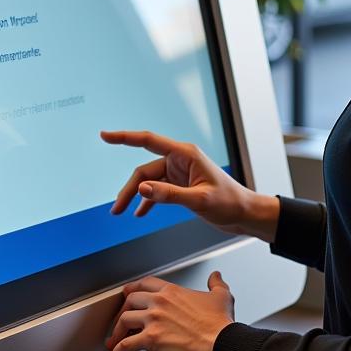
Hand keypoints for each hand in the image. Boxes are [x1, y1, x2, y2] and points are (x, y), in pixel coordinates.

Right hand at [100, 129, 278, 241]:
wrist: (245, 214)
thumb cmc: (229, 203)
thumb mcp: (199, 200)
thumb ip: (169, 194)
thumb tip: (141, 188)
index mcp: (186, 154)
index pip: (148, 141)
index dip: (124, 137)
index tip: (105, 135)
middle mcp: (180, 160)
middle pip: (145, 169)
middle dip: (129, 188)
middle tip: (117, 209)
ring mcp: (180, 172)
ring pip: (149, 181)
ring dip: (135, 196)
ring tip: (122, 212)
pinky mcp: (181, 185)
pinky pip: (157, 189)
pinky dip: (148, 201)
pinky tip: (140, 213)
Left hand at [105, 271, 234, 350]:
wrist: (221, 344)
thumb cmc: (220, 325)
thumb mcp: (221, 297)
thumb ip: (216, 284)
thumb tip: (216, 276)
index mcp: (172, 292)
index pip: (145, 284)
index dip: (133, 289)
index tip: (128, 294)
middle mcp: (159, 303)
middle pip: (130, 300)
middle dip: (122, 311)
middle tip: (120, 321)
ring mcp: (154, 320)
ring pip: (124, 320)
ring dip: (116, 332)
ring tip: (113, 342)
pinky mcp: (151, 340)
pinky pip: (126, 345)